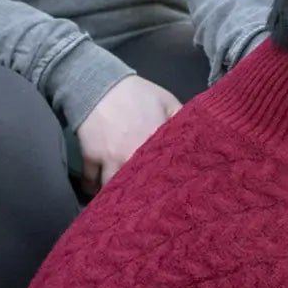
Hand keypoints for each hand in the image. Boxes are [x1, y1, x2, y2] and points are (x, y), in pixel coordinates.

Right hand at [76, 75, 180, 194]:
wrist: (98, 83)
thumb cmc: (136, 93)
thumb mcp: (166, 101)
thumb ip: (181, 120)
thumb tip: (198, 137)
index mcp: (154, 145)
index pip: (165, 175)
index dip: (167, 186)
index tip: (169, 194)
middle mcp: (132, 157)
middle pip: (138, 189)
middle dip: (142, 197)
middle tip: (146, 205)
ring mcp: (109, 160)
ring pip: (112, 188)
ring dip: (116, 196)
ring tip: (122, 204)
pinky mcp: (90, 158)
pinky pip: (90, 181)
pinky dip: (92, 188)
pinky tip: (96, 192)